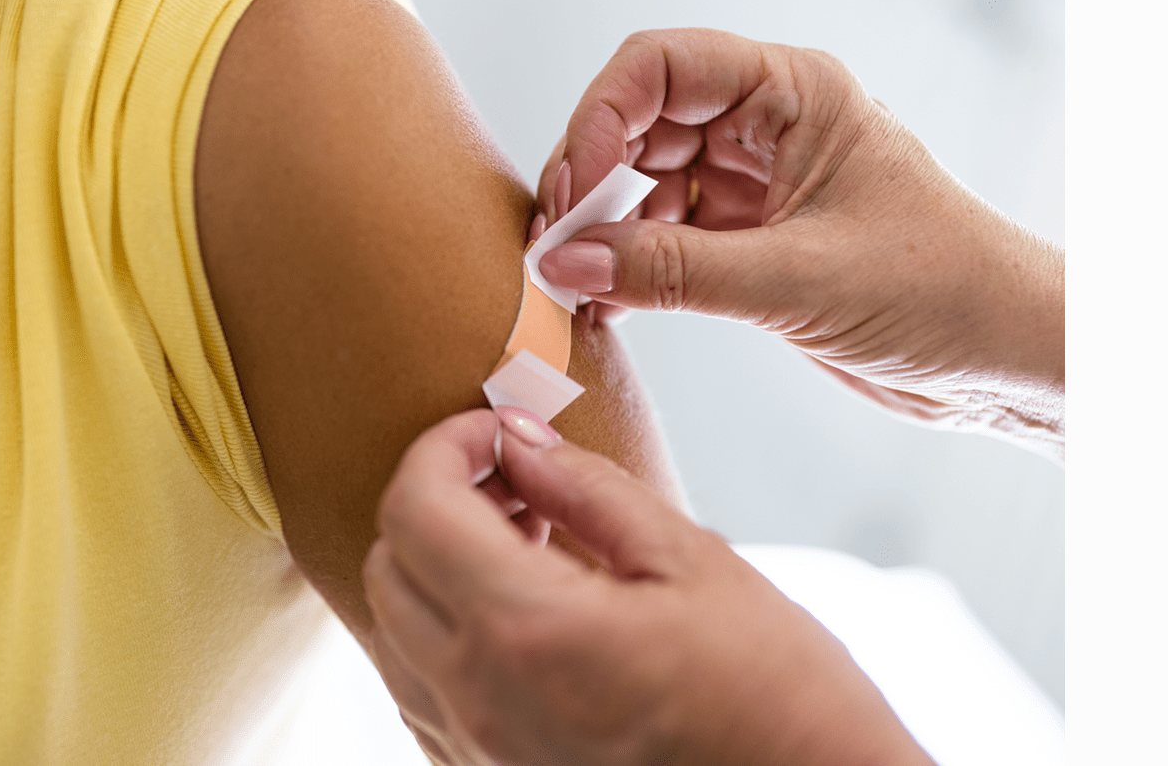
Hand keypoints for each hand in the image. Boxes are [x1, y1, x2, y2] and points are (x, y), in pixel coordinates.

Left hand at [364, 407, 934, 765]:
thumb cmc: (778, 695)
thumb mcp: (693, 563)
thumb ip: (587, 489)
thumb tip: (516, 437)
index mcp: (528, 632)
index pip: (415, 508)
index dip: (445, 446)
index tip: (497, 433)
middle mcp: (480, 701)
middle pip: (388, 566)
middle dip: (437, 501)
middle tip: (521, 483)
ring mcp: (477, 752)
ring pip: (392, 631)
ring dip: (437, 568)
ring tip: (528, 546)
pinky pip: (422, 692)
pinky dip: (446, 633)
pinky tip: (524, 616)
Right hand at [532, 29, 1062, 456]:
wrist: (1005, 358)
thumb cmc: (942, 290)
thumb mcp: (797, 279)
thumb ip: (674, 272)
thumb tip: (566, 262)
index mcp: (794, 92)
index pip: (662, 67)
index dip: (600, 119)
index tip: (572, 193)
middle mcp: (768, 126)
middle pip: (639, 123)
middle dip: (589, 180)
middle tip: (554, 245)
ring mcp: (755, 184)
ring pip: (644, 185)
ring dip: (603, 232)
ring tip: (572, 284)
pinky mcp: (750, 242)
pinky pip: (664, 240)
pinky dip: (628, 268)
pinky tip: (604, 303)